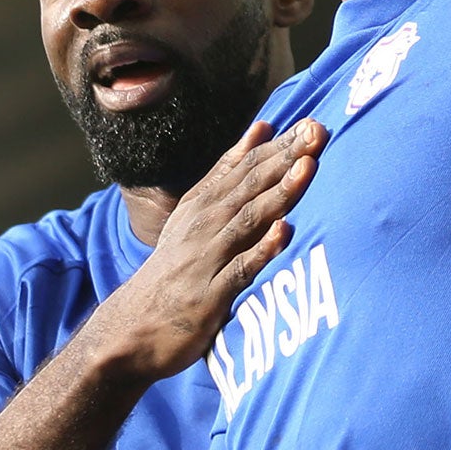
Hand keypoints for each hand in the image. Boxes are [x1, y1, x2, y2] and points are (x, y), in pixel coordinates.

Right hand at [91, 119, 325, 381]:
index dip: (280, 144)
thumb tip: (261, 127)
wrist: (133, 326)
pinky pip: (241, 269)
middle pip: (252, 183)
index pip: (247, 165)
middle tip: (318, 132)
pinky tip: (284, 232)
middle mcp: (206, 223)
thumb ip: (227, 172)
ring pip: (249, 218)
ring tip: (307, 167)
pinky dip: (261, 250)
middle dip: (286, 157)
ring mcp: (208, 257)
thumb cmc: (175, 266)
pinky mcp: (210, 294)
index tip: (312, 123)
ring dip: (280, 192)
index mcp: (204, 203)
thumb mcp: (195, 212)